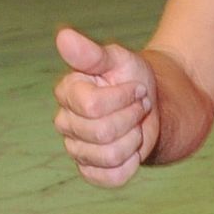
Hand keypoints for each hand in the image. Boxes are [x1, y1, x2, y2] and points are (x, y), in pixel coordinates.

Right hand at [52, 27, 157, 187]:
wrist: (150, 103)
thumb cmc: (131, 77)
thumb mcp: (118, 59)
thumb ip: (91, 53)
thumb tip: (63, 36)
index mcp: (67, 92)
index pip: (93, 106)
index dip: (124, 97)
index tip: (136, 87)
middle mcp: (65, 122)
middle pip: (102, 132)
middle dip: (132, 116)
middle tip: (138, 105)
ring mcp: (76, 149)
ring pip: (109, 156)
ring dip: (134, 138)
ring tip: (134, 124)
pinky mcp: (92, 170)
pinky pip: (112, 177)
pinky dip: (131, 163)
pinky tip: (132, 147)